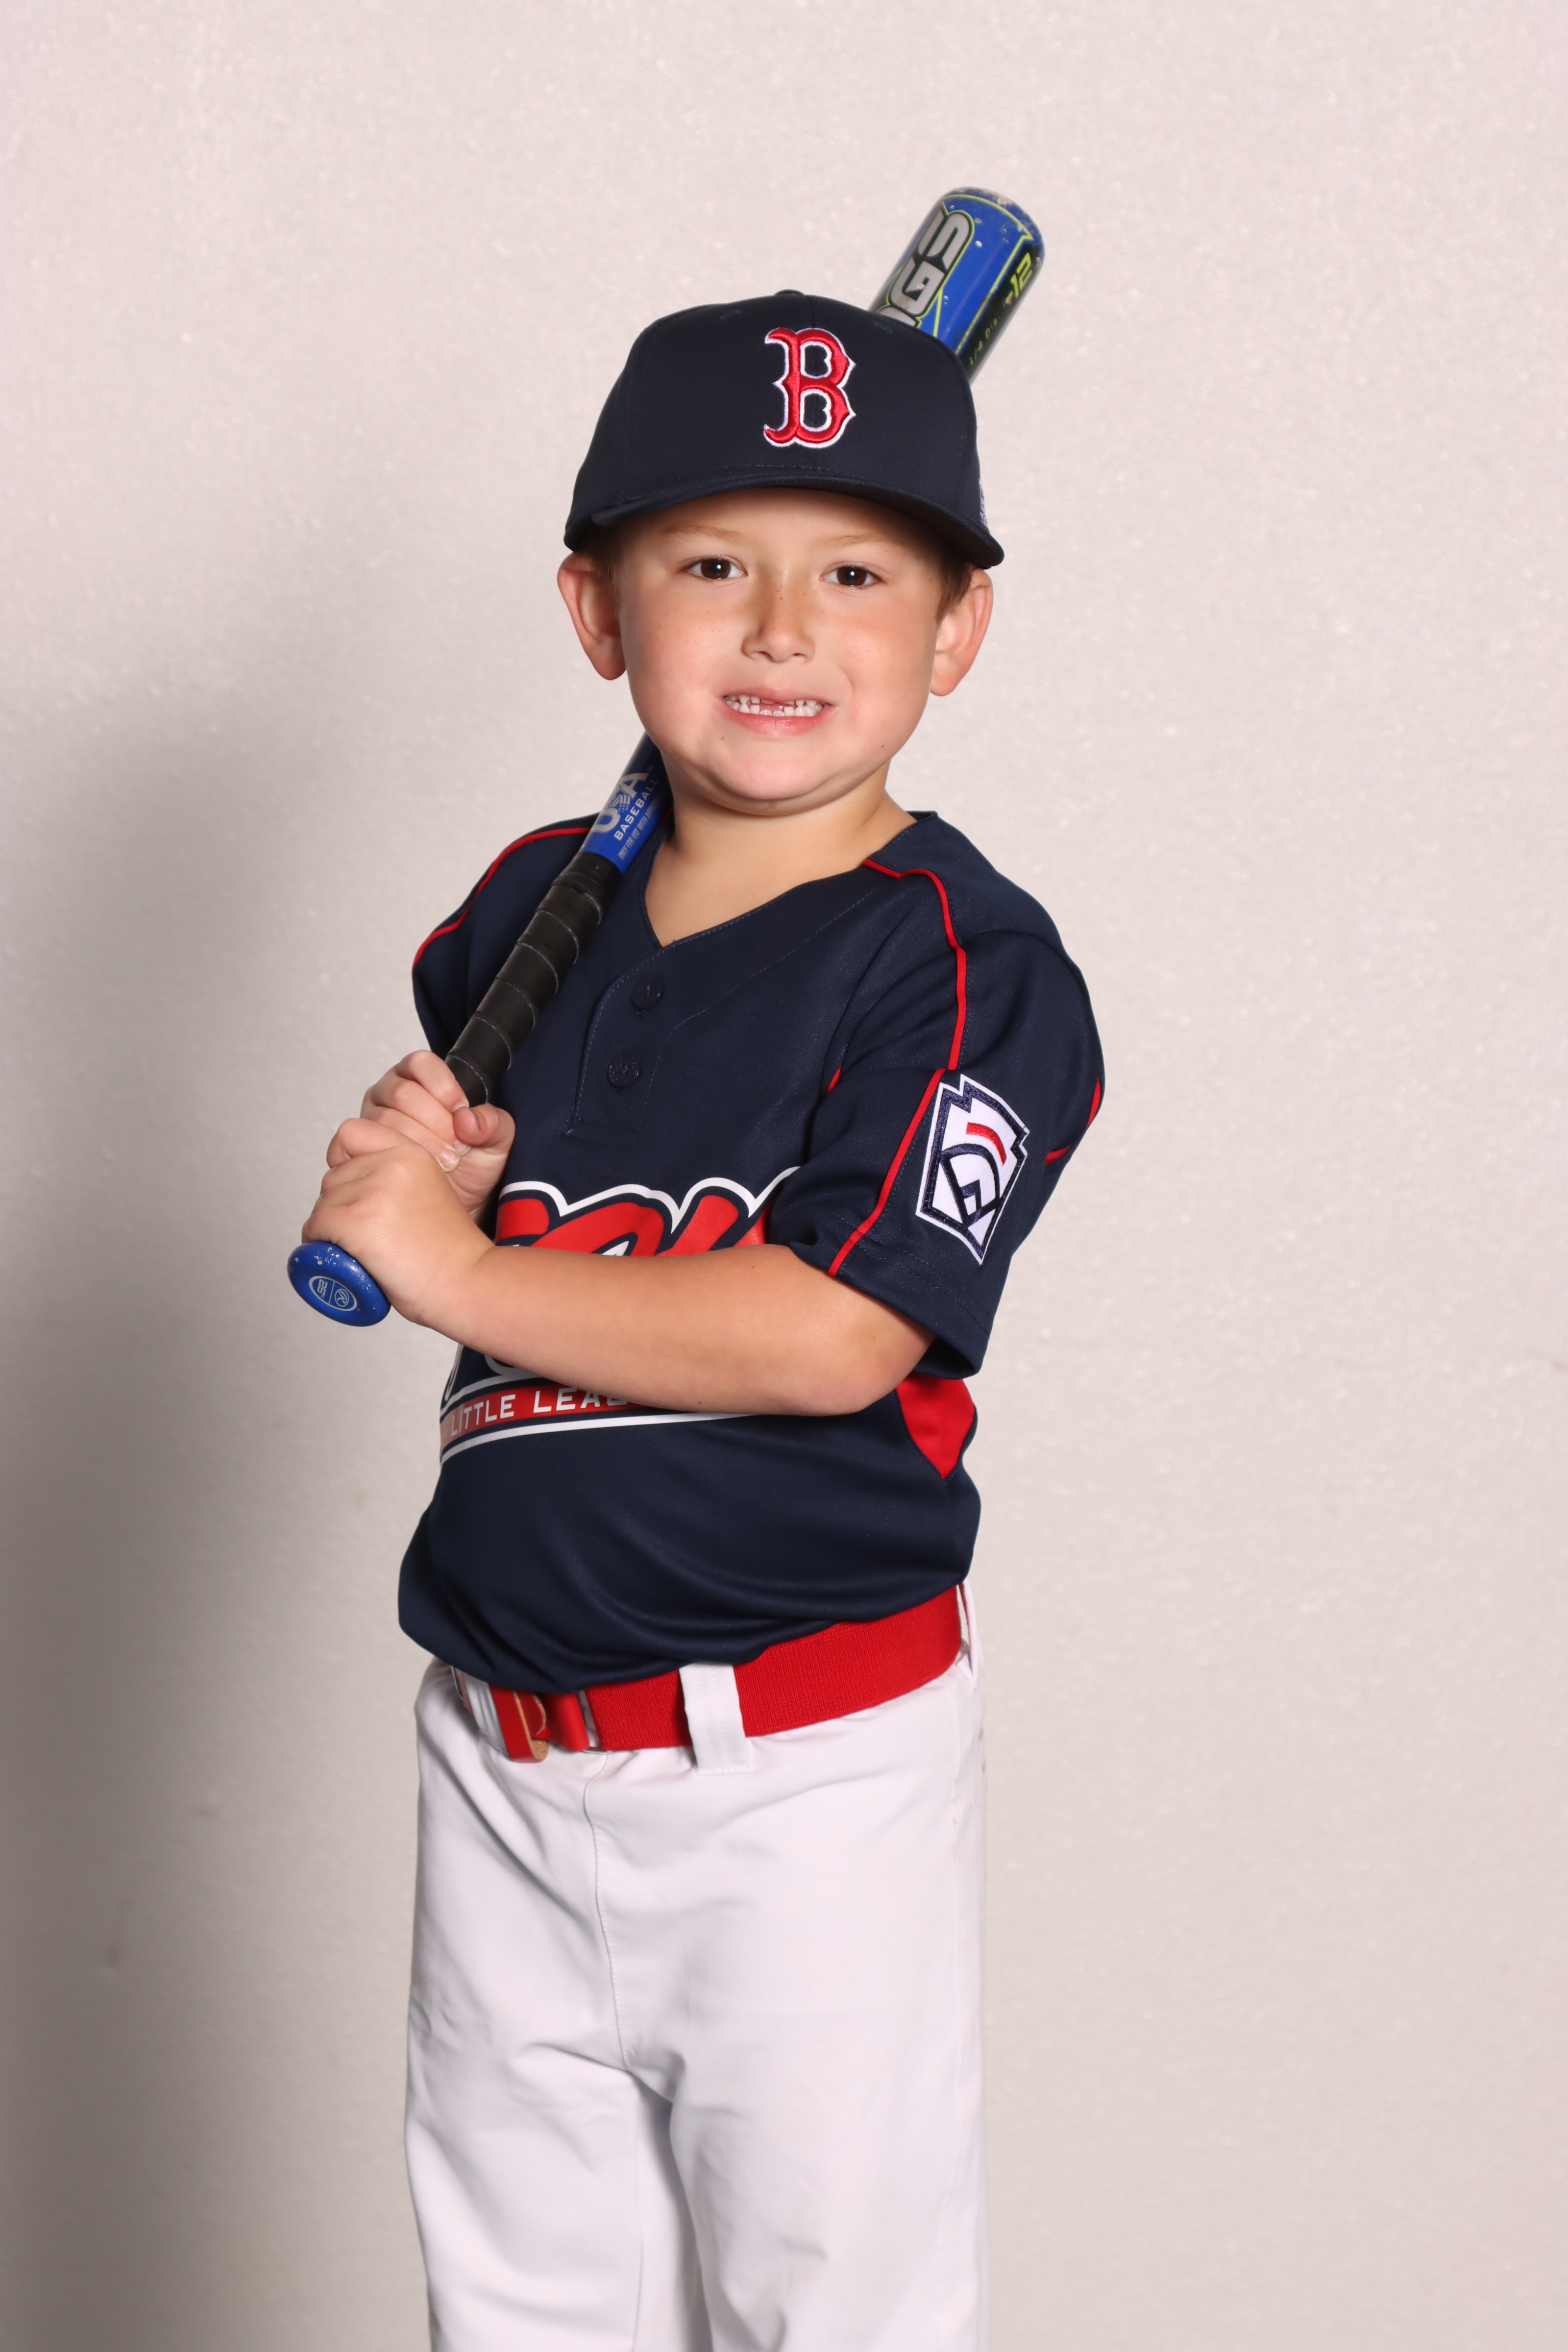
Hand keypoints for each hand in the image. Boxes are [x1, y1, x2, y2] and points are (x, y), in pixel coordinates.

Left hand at [304, 1124, 490, 1331]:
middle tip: (367, 1233)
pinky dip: (321, 1244)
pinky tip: (345, 1256)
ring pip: (323, 1205)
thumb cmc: (449, 1251)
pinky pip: (316, 1228)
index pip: (350, 1132)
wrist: (466, 1282)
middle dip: (340, 1205)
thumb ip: (397, 1178)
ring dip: (331, 1228)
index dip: (343, 1160)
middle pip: (333, 1177)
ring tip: (362, 1248)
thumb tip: (354, 1186)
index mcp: (412, 1153)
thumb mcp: (428, 1192)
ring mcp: (372, 1192)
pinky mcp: (356, 1221)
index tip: (353, 1188)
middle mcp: (391, 1165)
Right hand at [329, 1051, 514, 1219]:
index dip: (442, 1086)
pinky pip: (371, 1145)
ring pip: (386, 1120)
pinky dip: (399, 1158)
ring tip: (447, 1162)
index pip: (420, 1063)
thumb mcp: (498, 1141)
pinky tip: (422, 1170)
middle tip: (457, 1146)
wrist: (461, 1203)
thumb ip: (491, 1123)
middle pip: (402, 1093)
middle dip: (434, 1121)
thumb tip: (467, 1119)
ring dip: (420, 1142)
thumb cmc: (476, 1164)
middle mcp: (391, 1092)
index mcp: (422, 1077)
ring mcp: (374, 1119)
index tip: (460, 1110)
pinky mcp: (363, 1148)